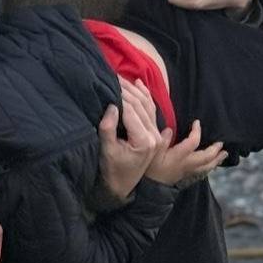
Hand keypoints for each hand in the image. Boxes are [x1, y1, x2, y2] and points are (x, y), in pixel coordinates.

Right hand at [97, 81, 162, 200]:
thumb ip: (108, 128)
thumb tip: (112, 106)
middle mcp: (154, 137)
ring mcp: (156, 136)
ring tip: (122, 77)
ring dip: (135, 90)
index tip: (109, 81)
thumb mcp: (106, 150)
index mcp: (144, 141)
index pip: (131, 111)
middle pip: (140, 106)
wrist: (120, 186)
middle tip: (113, 76)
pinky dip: (145, 96)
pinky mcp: (153, 134)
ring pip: (147, 105)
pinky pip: (151, 110)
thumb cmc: (111, 170)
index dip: (120, 95)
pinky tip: (139, 84)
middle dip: (127, 90)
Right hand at [146, 120, 226, 186]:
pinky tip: (213, 164)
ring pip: (208, 166)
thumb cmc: (152, 168)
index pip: (193, 142)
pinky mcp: (188, 175)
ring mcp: (189, 171)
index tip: (197, 122)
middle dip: (215, 150)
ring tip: (224, 154)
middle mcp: (187, 164)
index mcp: (179, 156)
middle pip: (206, 157)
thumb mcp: (153, 153)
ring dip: (217, 159)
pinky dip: (211, 166)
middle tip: (221, 143)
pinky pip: (204, 171)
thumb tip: (170, 129)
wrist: (153, 188)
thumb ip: (162, 141)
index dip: (196, 132)